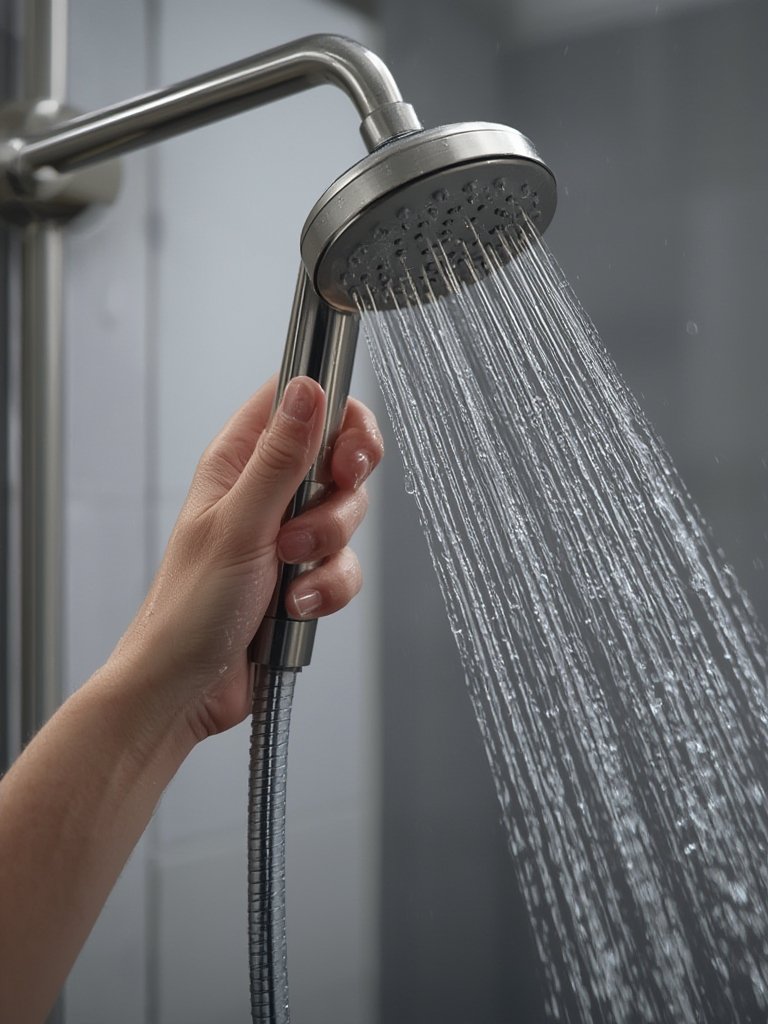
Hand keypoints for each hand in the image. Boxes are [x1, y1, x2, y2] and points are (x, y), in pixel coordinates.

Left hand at [109, 375, 382, 743]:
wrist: (185, 688)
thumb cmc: (187, 607)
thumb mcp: (238, 524)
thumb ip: (280, 458)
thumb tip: (308, 389)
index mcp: (238, 462)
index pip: (298, 401)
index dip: (336, 413)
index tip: (347, 451)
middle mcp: (265, 491)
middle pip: (338, 458)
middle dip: (340, 495)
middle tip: (321, 512)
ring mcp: (287, 534)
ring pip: (347, 517)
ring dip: (328, 551)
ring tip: (288, 574)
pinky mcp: (304, 576)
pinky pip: (344, 568)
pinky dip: (328, 590)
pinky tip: (294, 608)